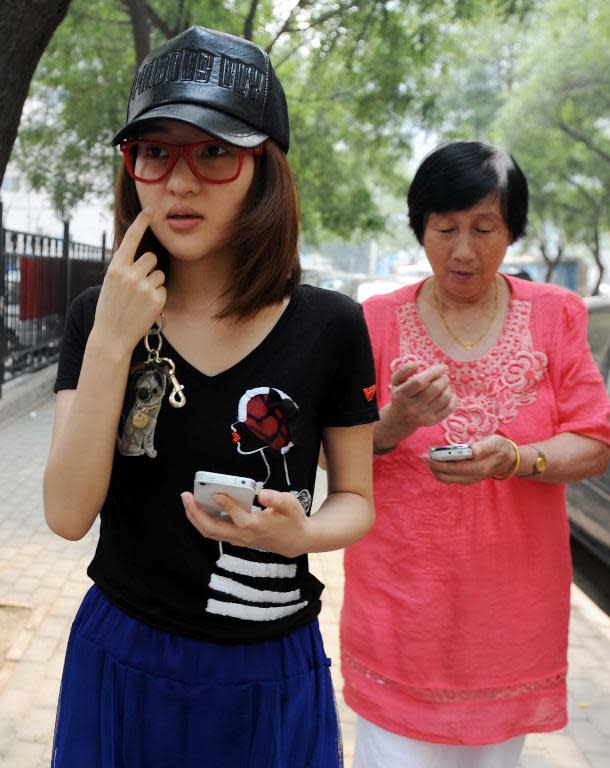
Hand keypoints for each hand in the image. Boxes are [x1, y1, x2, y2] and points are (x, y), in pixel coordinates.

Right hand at [94, 209, 165, 353]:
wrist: (112, 336)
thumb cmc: (111, 308)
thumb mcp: (111, 283)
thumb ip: (124, 267)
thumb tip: (143, 255)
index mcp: (116, 267)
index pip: (131, 239)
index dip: (142, 223)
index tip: (151, 210)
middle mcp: (130, 274)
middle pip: (152, 257)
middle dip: (149, 268)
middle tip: (137, 285)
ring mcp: (144, 287)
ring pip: (159, 274)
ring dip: (153, 283)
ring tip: (139, 298)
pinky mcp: (156, 299)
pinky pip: (163, 289)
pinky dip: (157, 297)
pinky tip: (145, 307)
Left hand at [181, 488, 309, 557]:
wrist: (294, 541)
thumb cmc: (292, 520)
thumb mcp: (291, 505)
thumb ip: (276, 498)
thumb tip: (261, 493)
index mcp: (257, 526)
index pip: (237, 517)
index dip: (225, 505)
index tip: (215, 493)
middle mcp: (244, 535)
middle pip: (214, 529)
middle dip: (196, 513)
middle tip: (186, 496)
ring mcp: (238, 539)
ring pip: (210, 533)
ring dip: (195, 518)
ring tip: (187, 500)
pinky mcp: (236, 538)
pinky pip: (214, 532)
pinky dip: (202, 521)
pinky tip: (197, 508)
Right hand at [382, 362, 457, 440]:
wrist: (400, 420)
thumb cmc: (400, 396)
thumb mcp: (396, 381)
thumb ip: (404, 370)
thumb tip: (418, 363)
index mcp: (402, 395)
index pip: (419, 381)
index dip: (434, 371)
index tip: (443, 366)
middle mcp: (412, 407)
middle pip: (434, 389)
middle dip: (443, 378)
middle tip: (444, 376)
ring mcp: (424, 416)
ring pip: (444, 398)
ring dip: (448, 387)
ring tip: (445, 384)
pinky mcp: (433, 421)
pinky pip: (449, 408)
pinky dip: (453, 398)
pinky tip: (449, 394)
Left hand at [422, 435, 518, 484]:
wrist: (509, 460)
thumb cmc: (500, 448)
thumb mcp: (494, 443)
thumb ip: (483, 448)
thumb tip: (472, 452)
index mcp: (478, 468)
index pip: (452, 468)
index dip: (438, 463)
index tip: (427, 455)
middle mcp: (472, 477)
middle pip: (446, 476)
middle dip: (432, 466)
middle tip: (423, 455)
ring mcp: (469, 479)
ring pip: (446, 479)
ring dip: (435, 470)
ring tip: (428, 458)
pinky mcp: (467, 479)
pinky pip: (450, 478)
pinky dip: (441, 471)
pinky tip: (437, 461)